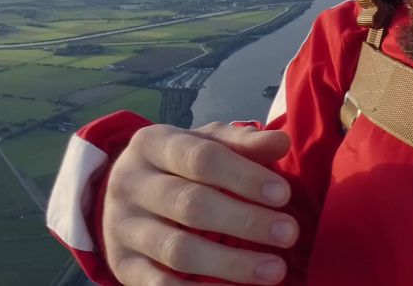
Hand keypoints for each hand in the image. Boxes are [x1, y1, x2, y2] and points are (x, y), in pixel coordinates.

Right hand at [102, 122, 297, 284]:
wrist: (125, 191)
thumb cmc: (180, 164)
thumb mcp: (207, 142)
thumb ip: (244, 143)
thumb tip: (281, 142)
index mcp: (153, 144)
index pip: (201, 159)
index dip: (245, 177)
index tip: (283, 195)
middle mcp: (131, 184)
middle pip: (191, 206)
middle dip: (245, 221)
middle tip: (289, 234)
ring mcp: (122, 228)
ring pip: (178, 251)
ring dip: (231, 264)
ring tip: (275, 270)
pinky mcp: (122, 266)